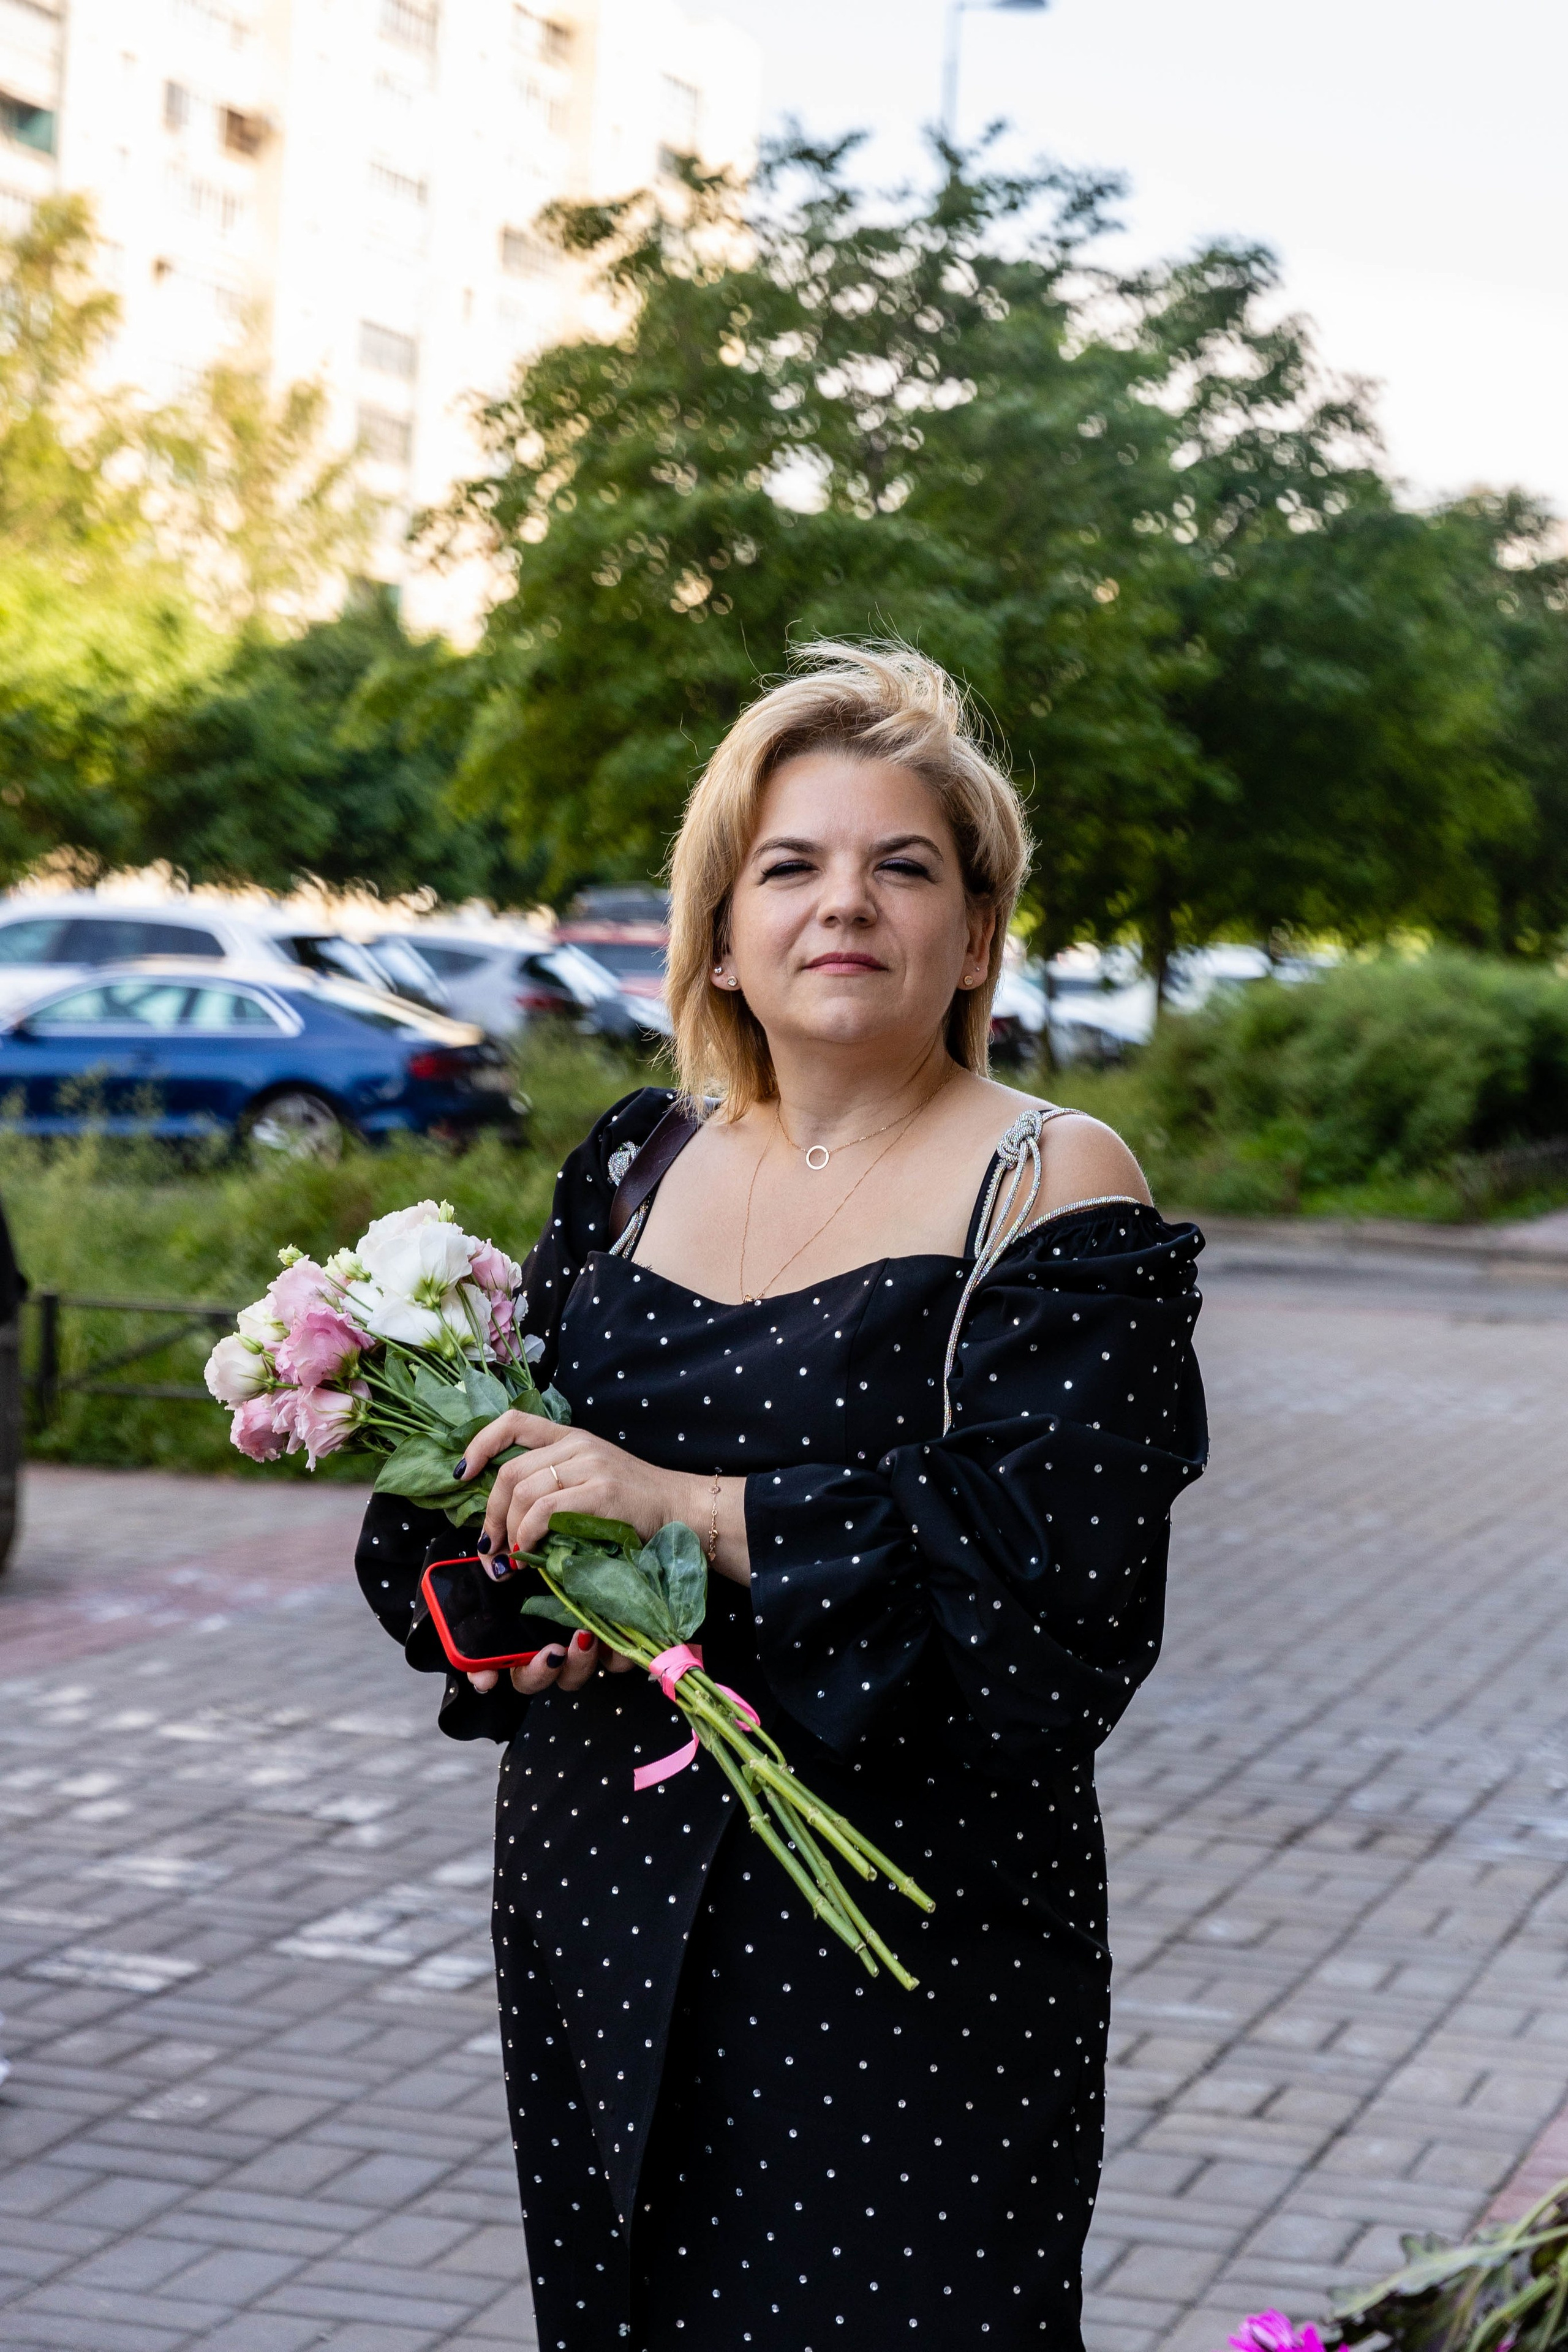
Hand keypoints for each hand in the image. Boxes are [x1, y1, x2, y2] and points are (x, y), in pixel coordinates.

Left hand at [452, 1410, 751, 1697]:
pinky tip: (530, 1552)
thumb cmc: (634, 1505)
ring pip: (523, 1490)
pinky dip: (528, 1534)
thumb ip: (553, 1485)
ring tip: (511, 1559)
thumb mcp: (591, 1479)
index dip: (479, 1444)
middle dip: (490, 1513)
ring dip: (508, 1530)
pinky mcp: (601, 1492)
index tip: (462, 1474)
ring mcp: (590, 1465)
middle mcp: (577, 1444)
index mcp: (571, 1437)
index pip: (513, 1422)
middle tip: (489, 1547)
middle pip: (509, 1470)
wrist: (682, 1509)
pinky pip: (546, 1509)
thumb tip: (505, 1517)